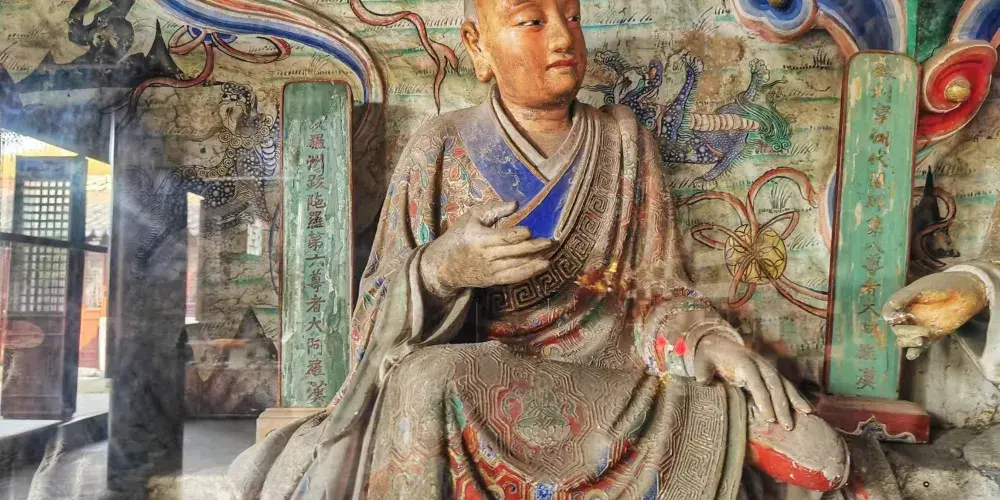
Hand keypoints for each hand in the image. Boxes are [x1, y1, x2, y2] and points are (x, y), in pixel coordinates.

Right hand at [420, 201, 553, 297]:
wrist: (442, 266)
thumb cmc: (458, 236)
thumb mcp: (471, 217)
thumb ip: (493, 209)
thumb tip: (516, 204)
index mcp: (478, 238)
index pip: (501, 237)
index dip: (517, 235)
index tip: (531, 230)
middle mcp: (485, 256)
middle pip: (513, 252)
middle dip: (533, 247)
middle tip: (551, 241)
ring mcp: (489, 270)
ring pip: (516, 266)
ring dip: (535, 260)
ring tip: (550, 252)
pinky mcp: (492, 280)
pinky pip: (514, 277)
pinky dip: (529, 272)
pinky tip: (542, 266)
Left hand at [693, 335, 811, 429]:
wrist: (717, 342)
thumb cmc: (708, 358)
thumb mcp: (702, 364)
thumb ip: (704, 374)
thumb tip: (706, 384)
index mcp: (742, 362)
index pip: (755, 382)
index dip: (763, 400)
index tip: (769, 418)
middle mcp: (758, 363)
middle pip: (773, 384)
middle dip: (782, 405)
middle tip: (787, 425)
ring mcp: (766, 366)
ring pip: (784, 383)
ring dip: (795, 399)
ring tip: (807, 415)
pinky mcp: (770, 372)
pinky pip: (786, 384)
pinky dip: (797, 395)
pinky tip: (807, 408)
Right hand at [882, 271, 986, 358]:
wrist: (967, 291)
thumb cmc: (944, 285)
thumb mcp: (923, 288)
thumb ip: (905, 298)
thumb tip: (887, 312)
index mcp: (902, 302)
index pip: (889, 313)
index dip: (891, 318)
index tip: (900, 318)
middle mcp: (908, 316)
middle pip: (897, 329)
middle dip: (906, 332)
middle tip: (923, 332)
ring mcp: (918, 326)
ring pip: (904, 339)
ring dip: (909, 342)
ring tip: (922, 340)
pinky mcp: (930, 336)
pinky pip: (918, 347)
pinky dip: (914, 352)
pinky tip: (913, 355)